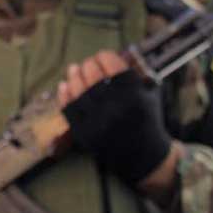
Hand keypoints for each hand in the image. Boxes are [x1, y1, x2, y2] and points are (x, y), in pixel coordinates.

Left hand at [59, 51, 172, 184]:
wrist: (143, 156)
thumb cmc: (146, 120)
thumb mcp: (148, 94)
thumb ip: (132, 75)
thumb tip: (108, 58)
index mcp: (132, 93)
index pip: (110, 63)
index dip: (104, 56)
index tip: (102, 56)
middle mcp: (113, 105)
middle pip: (91, 73)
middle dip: (88, 64)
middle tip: (88, 64)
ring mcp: (96, 120)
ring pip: (77, 88)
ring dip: (74, 75)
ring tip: (74, 69)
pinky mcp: (84, 132)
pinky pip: (68, 107)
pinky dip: (64, 94)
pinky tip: (65, 85)